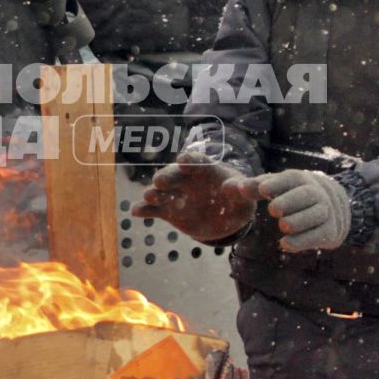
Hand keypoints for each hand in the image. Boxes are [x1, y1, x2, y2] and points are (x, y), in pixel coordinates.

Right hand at [131, 154, 255, 242]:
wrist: (226, 218)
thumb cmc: (236, 201)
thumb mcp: (243, 197)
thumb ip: (240, 191)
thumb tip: (235, 186)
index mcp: (206, 169)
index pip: (197, 161)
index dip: (191, 160)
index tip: (184, 160)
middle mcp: (186, 179)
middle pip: (174, 174)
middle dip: (167, 176)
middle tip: (160, 181)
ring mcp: (175, 194)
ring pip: (161, 191)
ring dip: (154, 193)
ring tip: (149, 197)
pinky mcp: (168, 211)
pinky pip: (154, 209)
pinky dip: (145, 210)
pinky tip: (136, 211)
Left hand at [228, 169, 355, 252]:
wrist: (332, 206)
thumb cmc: (292, 195)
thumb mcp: (273, 187)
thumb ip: (252, 188)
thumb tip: (233, 187)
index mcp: (299, 180)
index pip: (289, 178)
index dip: (277, 183)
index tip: (262, 190)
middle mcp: (316, 193)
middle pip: (307, 194)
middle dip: (290, 201)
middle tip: (273, 209)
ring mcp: (326, 212)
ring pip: (317, 214)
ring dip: (300, 220)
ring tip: (283, 226)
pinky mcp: (330, 231)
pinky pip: (319, 234)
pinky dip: (303, 240)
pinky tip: (286, 244)